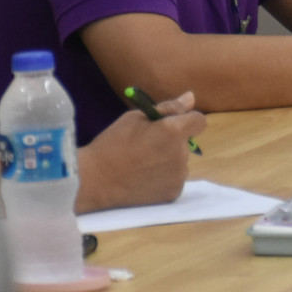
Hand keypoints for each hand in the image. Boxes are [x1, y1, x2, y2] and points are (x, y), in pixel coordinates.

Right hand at [74, 91, 206, 212]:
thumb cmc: (111, 145)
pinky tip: (142, 180)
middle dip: (171, 143)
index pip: (199, 121)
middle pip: (186, 144)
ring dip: (168, 162)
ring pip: (180, 163)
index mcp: (174, 131)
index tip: (170, 127)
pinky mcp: (173, 194)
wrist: (92, 182)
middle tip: (144, 148)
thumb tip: (191, 97)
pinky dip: (163, 179)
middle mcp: (182, 154)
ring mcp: (178, 176)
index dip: (187, 121)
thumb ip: (167, 108)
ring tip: (140, 166)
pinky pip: (174, 180)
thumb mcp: (134, 119)